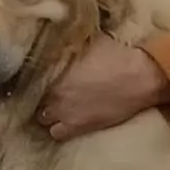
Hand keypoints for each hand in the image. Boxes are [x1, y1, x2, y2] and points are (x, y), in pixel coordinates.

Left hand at [37, 33, 169, 140]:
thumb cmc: (116, 55)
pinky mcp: (79, 127)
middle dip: (39, 96)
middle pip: (33, 99)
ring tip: (55, 108)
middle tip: (48, 93)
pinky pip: (57, 134)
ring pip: (42, 119)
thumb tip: (60, 35)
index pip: (29, 78)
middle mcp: (54, 93)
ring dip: (47, 114)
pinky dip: (57, 129)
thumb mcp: (88, 40)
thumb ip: (69, 42)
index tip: (38, 78)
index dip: (34, 79)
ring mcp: (65, 113)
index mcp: (53, 71)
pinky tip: (63, 122)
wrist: (140, 77)